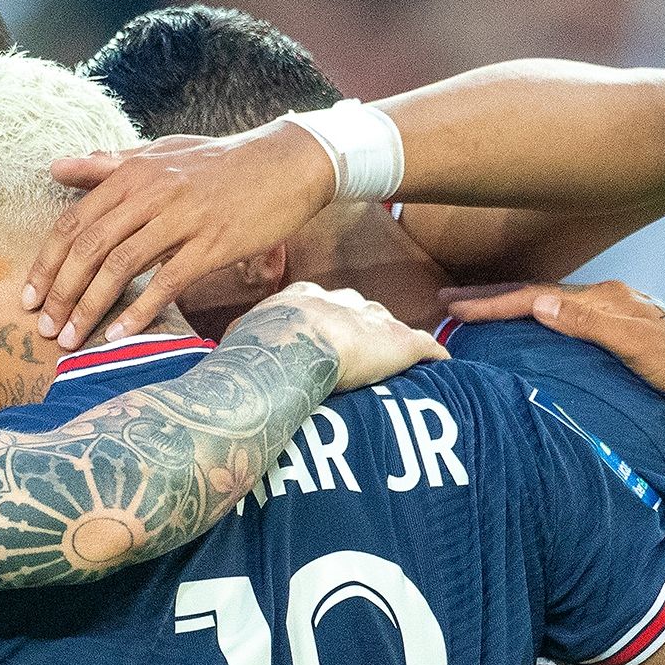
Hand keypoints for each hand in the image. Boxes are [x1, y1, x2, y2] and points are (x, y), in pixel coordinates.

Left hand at [22, 122, 335, 348]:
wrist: (289, 161)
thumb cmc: (219, 162)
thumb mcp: (160, 153)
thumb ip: (106, 165)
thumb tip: (55, 168)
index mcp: (132, 174)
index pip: (73, 223)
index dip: (47, 263)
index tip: (30, 297)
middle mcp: (151, 193)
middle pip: (89, 248)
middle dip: (61, 292)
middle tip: (44, 328)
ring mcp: (183, 218)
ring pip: (121, 266)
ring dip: (90, 306)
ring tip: (71, 338)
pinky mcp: (214, 242)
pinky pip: (168, 281)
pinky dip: (139, 310)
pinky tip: (119, 334)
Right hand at [247, 282, 446, 392]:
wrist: (292, 346)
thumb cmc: (257, 349)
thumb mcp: (238, 339)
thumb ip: (239, 343)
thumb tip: (223, 357)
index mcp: (303, 297)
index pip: (320, 302)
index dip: (322, 320)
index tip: (320, 336)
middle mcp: (342, 301)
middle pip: (358, 308)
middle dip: (358, 325)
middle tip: (356, 349)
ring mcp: (374, 319)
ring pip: (389, 325)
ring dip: (391, 340)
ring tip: (393, 361)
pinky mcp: (402, 342)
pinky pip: (426, 346)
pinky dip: (433, 357)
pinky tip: (441, 366)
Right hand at [442, 279, 664, 401]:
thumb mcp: (639, 346)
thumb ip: (590, 323)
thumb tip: (537, 304)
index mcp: (604, 300)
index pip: (536, 296)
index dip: (493, 303)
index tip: (455, 309)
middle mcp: (602, 299)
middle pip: (534, 293)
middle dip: (488, 296)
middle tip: (446, 299)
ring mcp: (607, 311)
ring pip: (544, 302)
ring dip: (504, 303)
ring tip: (470, 308)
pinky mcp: (610, 326)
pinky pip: (557, 314)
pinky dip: (527, 316)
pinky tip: (518, 324)